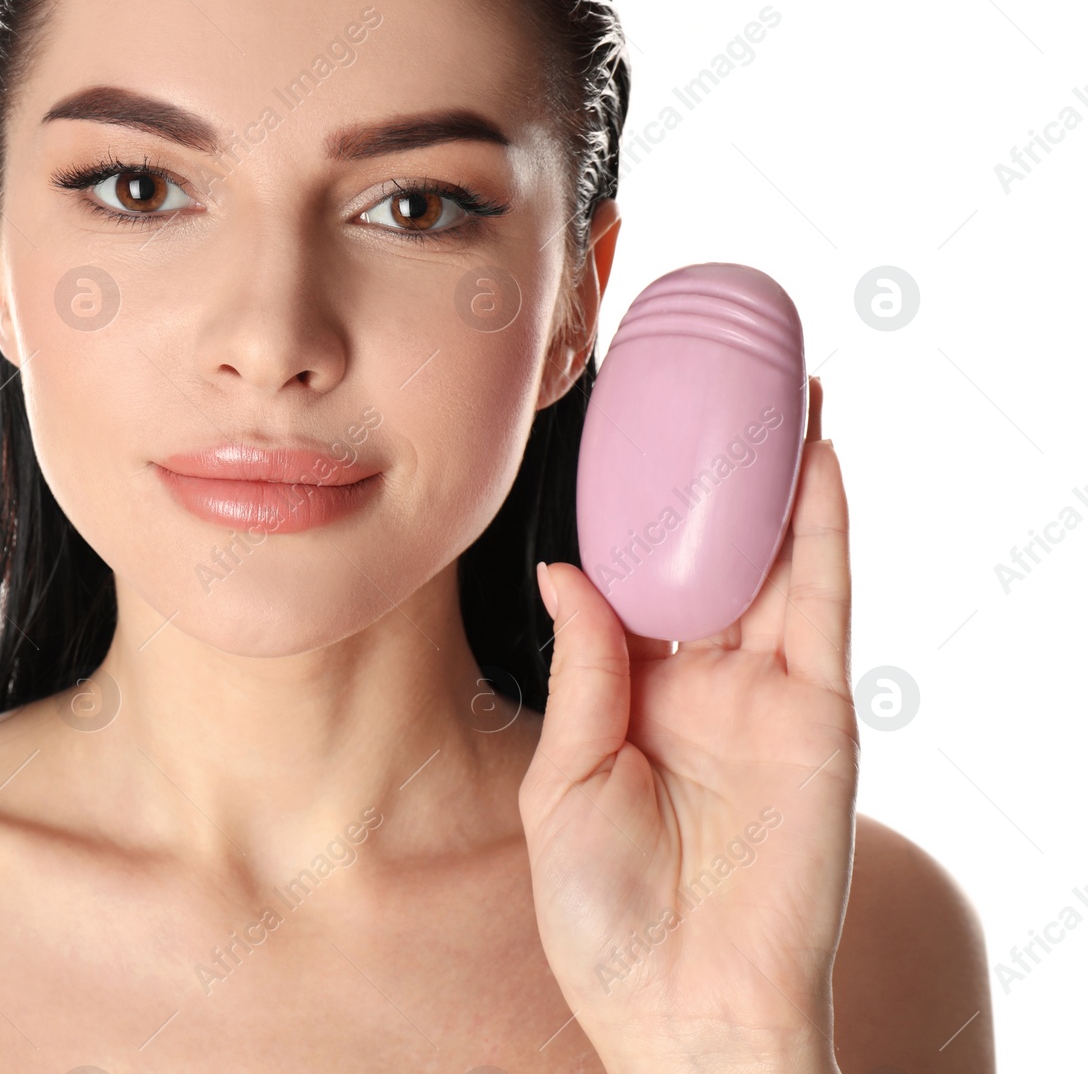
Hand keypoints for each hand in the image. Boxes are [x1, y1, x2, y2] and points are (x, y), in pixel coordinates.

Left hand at [519, 377, 855, 1073]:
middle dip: (714, 475)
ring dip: (778, 475)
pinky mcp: (816, 714)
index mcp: (632, 697)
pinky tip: (815, 459)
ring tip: (774, 385)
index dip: (632, 512)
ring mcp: (764, 694)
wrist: (679, 1007)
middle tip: (710, 382)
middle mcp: (702, 684)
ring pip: (775, 560)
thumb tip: (568, 571)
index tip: (620, 436)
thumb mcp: (565, 779)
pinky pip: (824, 605)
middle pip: (712, 553)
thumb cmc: (606, 916)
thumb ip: (582, 669)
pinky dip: (824, 530)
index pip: (635, 579)